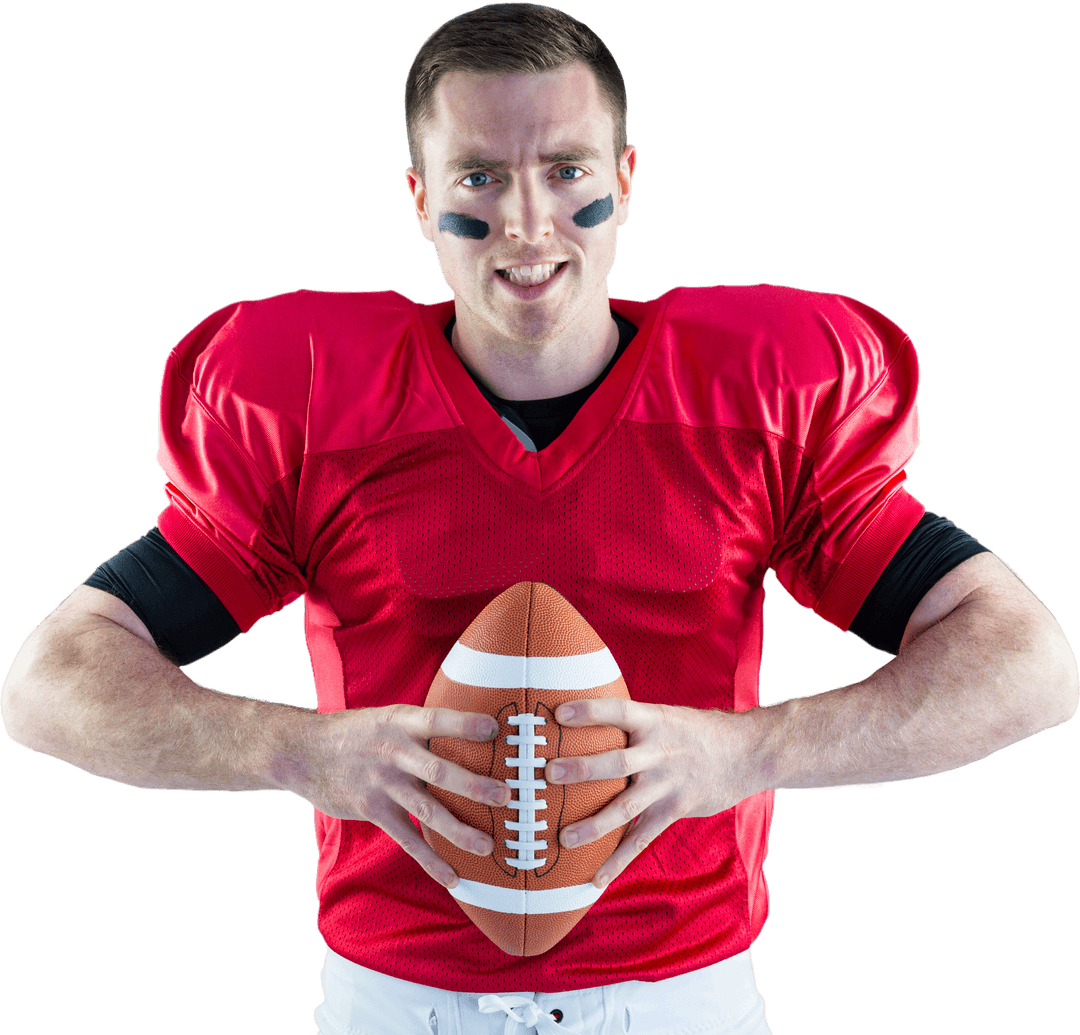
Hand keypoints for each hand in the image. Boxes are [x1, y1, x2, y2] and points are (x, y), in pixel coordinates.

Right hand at [291, 705, 510, 889]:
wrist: (303, 752)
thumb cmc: (358, 733)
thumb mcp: (388, 716)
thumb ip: (422, 726)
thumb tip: (475, 728)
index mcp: (400, 721)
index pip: (436, 720)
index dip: (464, 724)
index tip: (495, 729)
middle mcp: (392, 752)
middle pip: (438, 770)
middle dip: (473, 785)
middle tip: (505, 796)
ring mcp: (382, 783)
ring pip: (426, 810)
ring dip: (459, 830)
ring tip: (488, 846)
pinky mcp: (372, 810)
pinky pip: (406, 839)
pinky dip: (430, 860)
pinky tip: (453, 877)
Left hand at [545, 699, 755, 888]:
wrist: (747, 752)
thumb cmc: (694, 731)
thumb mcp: (665, 715)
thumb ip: (630, 722)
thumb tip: (581, 719)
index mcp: (654, 720)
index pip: (618, 711)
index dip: (589, 711)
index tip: (559, 713)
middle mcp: (660, 752)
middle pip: (617, 762)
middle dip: (582, 769)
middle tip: (550, 774)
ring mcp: (668, 783)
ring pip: (626, 807)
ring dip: (594, 824)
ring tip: (564, 838)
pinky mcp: (675, 809)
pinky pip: (643, 838)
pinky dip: (618, 860)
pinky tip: (596, 878)